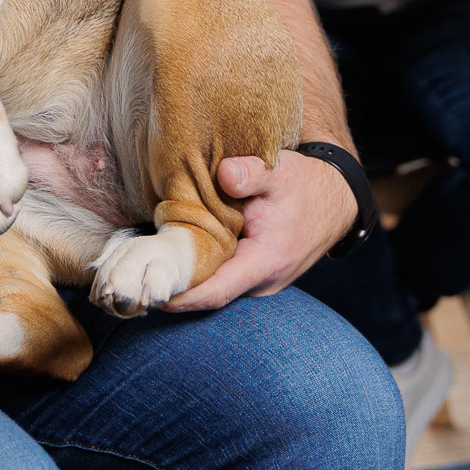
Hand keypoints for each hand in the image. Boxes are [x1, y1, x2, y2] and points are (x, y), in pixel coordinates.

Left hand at [162, 150, 356, 310]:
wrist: (335, 199)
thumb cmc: (305, 185)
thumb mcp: (282, 171)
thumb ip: (253, 172)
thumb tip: (224, 172)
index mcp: (265, 262)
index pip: (217, 291)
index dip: (181, 298)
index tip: (150, 296)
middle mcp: (262, 282)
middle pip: (209, 294)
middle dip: (175, 289)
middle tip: (134, 278)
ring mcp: (259, 283)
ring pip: (215, 288)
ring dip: (187, 278)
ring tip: (147, 266)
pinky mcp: (254, 276)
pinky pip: (223, 279)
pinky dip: (201, 271)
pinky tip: (177, 255)